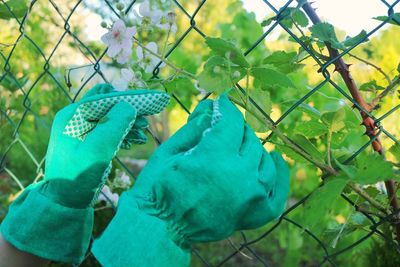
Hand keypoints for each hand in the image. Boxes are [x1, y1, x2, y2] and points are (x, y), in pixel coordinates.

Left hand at [0, 83, 169, 263]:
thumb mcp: (98, 149)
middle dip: (130, 111)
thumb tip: (129, 106)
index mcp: (73, 115)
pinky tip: (135, 140)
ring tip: (144, 133)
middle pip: (108, 106)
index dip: (130, 98)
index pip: (106, 97)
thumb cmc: (78, 176)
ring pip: (110, 118)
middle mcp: (75, 119)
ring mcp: (80, 131)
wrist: (64, 202)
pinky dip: (122, 133)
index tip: (152, 100)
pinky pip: (108, 131)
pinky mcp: (87, 142)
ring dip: (128, 123)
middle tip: (148, 121)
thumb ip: (115, 124)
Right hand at [92, 94, 289, 266]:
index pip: (231, 122)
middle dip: (235, 129)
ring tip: (239, 144)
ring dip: (252, 148)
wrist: (162, 230)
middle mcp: (240, 176)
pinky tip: (274, 159)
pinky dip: (279, 174)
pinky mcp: (256, 214)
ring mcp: (252, 197)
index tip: (221, 103)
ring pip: (264, 161)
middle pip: (248, 139)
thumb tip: (212, 109)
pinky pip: (277, 192)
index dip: (226, 108)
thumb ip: (194, 128)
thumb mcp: (169, 152)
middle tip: (223, 127)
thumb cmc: (158, 188)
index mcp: (215, 159)